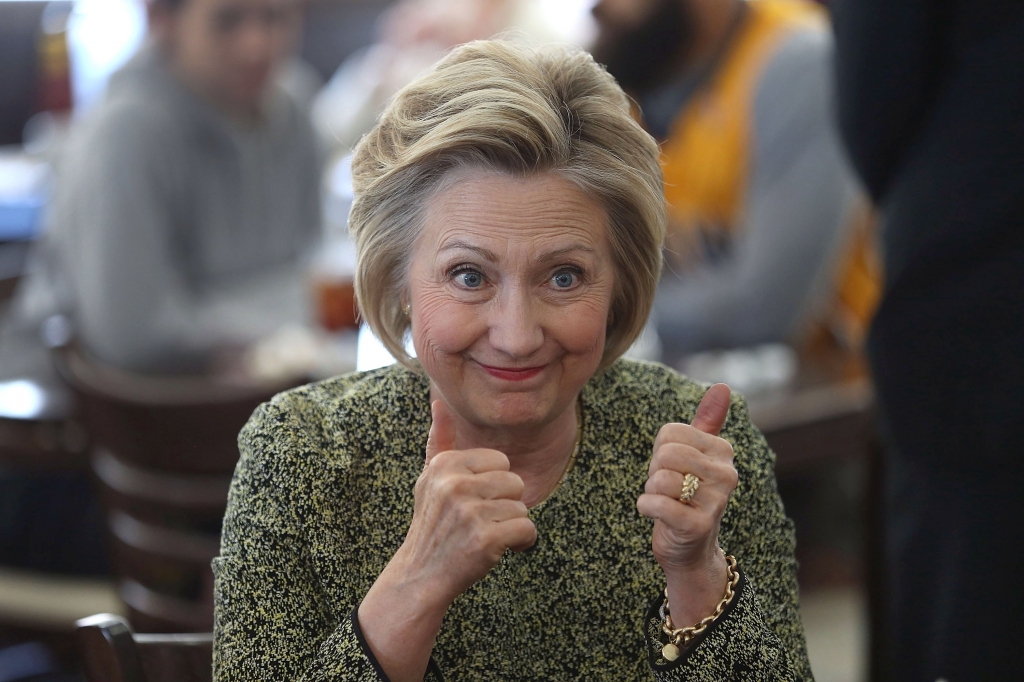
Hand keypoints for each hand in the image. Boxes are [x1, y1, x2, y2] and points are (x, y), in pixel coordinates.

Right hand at [397, 399, 536, 605]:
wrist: (421, 576)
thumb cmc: (432, 524)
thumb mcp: (429, 479)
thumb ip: (440, 440)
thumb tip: (438, 402)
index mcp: (446, 464)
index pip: (501, 462)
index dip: (494, 485)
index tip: (472, 503)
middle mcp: (455, 484)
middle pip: (515, 483)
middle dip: (505, 506)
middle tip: (479, 523)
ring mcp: (469, 512)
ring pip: (522, 508)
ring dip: (511, 527)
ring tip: (484, 536)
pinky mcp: (484, 539)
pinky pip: (528, 530)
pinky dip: (522, 544)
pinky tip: (499, 550)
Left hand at [637, 384, 737, 573]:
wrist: (690, 549)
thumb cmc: (687, 495)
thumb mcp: (695, 455)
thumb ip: (707, 420)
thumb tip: (723, 386)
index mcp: (723, 450)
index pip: (670, 433)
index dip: (660, 451)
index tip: (674, 469)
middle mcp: (727, 473)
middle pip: (666, 453)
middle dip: (655, 472)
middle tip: (667, 488)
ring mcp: (716, 501)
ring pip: (660, 478)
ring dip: (652, 491)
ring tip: (667, 502)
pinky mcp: (699, 525)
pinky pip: (656, 503)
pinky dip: (645, 507)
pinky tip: (657, 515)